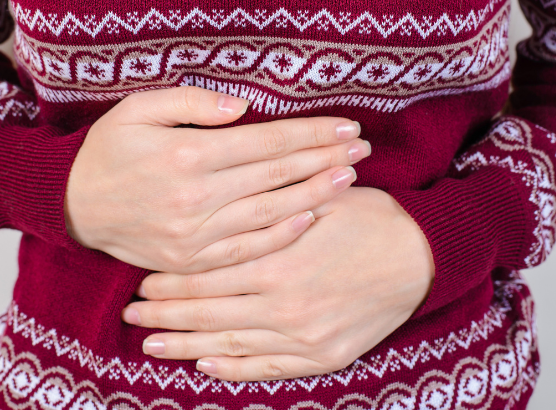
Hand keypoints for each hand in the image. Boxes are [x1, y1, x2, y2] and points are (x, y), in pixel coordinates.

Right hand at [65, 86, 370, 272]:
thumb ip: (192, 102)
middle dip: (325, 159)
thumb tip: (245, 107)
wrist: (72, 205)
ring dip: (315, 194)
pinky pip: (246, 249)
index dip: (311, 133)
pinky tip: (310, 217)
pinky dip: (281, 234)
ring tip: (350, 178)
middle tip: (363, 148)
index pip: (266, 141)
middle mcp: (196, 197)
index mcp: (187, 154)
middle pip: (276, 175)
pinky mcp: (190, 259)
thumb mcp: (139, 108)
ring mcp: (194, 234)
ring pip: (270, 213)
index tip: (345, 126)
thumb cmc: (108, 149)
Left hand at [121, 187, 434, 381]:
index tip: (142, 280)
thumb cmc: (370, 219)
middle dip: (165, 314)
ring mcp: (303, 336)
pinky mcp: (322, 356)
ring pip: (229, 346)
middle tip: (133, 313)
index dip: (171, 280)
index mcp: (277, 262)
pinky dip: (233, 369)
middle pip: (208, 313)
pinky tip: (206, 365)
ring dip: (186, 346)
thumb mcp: (320, 199)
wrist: (423, 258)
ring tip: (152, 344)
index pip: (207, 276)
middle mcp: (284, 306)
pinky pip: (267, 368)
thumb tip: (229, 187)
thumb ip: (271, 204)